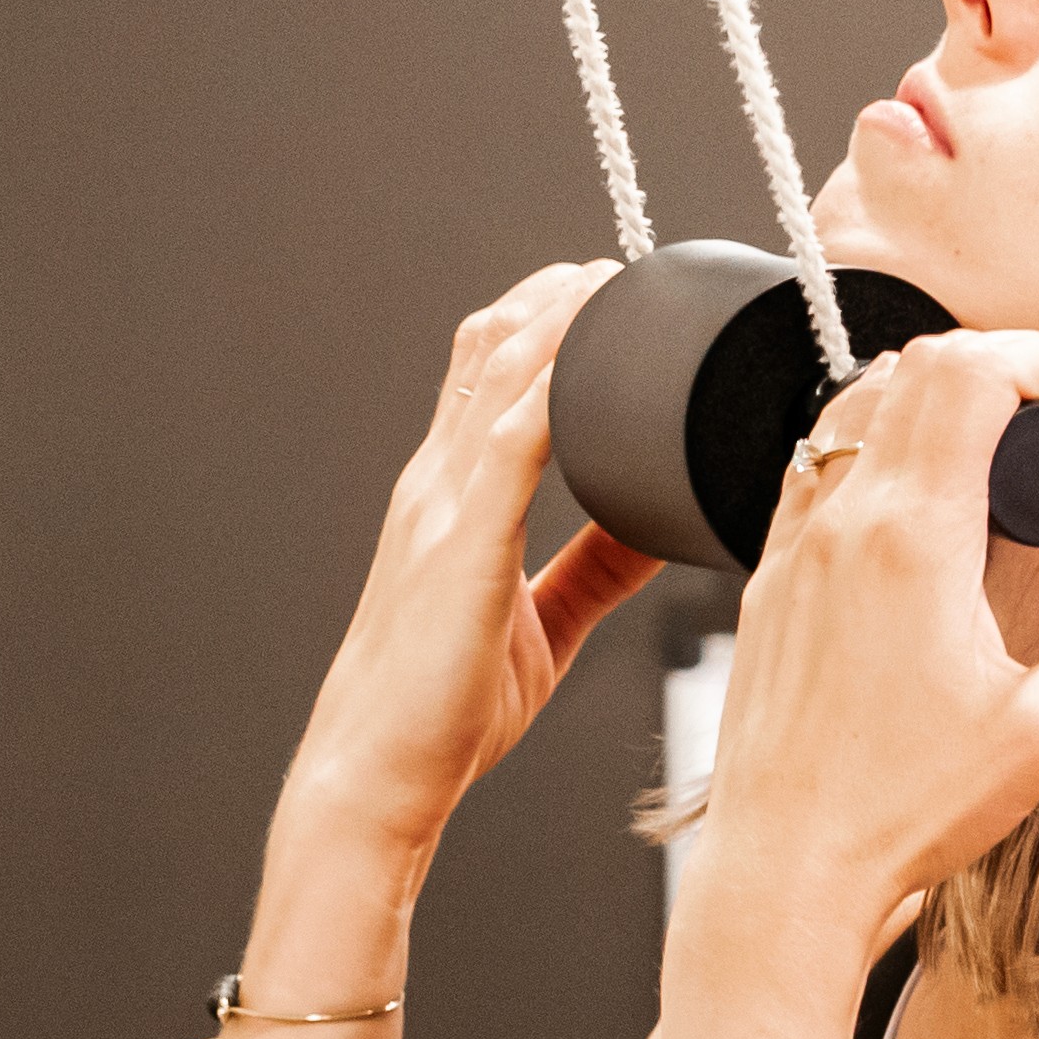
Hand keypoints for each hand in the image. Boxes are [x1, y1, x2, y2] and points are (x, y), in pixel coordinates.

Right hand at [281, 265, 666, 856]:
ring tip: (613, 276)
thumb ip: (593, 568)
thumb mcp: (541, 624)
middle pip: (488, 351)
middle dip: (552, 297)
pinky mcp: (463, 542)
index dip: (535, 323)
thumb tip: (660, 528)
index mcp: (445, 500)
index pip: (482, 379)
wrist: (377, 773)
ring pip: (497, 374)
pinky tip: (589, 344)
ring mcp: (442, 507)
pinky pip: (510, 438)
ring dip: (556, 316)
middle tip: (621, 266)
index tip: (596, 292)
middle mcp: (435, 484)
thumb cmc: (445, 711)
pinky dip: (551, 381)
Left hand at [685, 330, 1038, 944]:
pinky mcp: (767, 586)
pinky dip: (869, 460)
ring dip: (925, 407)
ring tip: (986, 473)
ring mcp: (793, 550)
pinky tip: (911, 527)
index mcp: (914, 537)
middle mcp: (842, 523)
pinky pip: (812, 475)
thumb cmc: (903, 812)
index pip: (971, 370)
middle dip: (996, 372)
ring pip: (853, 411)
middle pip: (914, 367)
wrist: (784, 871)